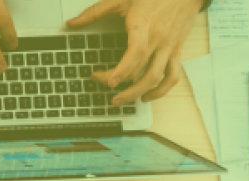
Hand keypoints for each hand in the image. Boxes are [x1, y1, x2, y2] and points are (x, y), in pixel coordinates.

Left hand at [66, 0, 203, 105]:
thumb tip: (71, 24)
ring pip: (157, 78)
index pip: (136, 52)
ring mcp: (169, 47)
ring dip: (138, 93)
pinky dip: (161, 90)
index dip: (123, 70)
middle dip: (120, 83)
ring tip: (119, 100)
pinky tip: (146, 96)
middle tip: (102, 84)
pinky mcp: (177, 50)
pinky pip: (173, 76)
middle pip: (142, 70)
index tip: (108, 81)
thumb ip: (95, 12)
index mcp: (144, 25)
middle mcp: (159, 39)